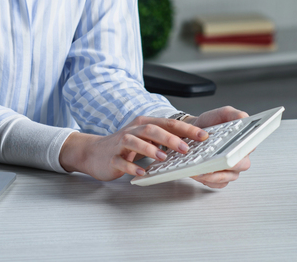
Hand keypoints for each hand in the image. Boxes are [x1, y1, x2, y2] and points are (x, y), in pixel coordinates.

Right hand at [59, 116, 207, 180]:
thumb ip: (163, 138)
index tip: (203, 136)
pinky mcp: (112, 158)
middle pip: (152, 129)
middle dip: (171, 138)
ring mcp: (120, 144)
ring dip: (151, 149)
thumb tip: (189, 143)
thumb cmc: (123, 145)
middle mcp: (133, 131)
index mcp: (144, 124)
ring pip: (135, 142)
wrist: (93, 152)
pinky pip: (121, 161)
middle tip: (186, 148)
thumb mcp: (144, 138)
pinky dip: (131, 166)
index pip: (168, 123)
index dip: (186, 129)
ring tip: (163, 158)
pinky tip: (141, 172)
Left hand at [184, 106, 250, 188]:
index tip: (235, 150)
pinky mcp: (220, 179)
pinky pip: (218, 184)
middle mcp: (240, 157)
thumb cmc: (211, 124)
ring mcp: (231, 170)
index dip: (243, 149)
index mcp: (244, 142)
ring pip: (228, 177)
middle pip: (240, 165)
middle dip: (226, 163)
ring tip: (201, 168)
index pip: (249, 147)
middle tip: (215, 160)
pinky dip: (208, 180)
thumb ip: (234, 114)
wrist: (194, 132)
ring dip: (214, 174)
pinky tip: (199, 174)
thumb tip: (243, 118)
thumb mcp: (223, 113)